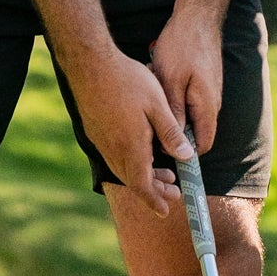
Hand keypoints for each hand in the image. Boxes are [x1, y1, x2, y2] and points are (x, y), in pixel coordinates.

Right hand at [71, 50, 191, 212]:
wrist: (90, 64)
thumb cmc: (127, 81)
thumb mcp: (157, 105)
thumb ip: (171, 133)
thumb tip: (186, 157)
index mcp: (130, 147)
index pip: (142, 186)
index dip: (154, 200)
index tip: (165, 211)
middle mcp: (113, 150)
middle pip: (133, 181)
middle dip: (154, 190)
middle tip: (173, 191)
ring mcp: (102, 141)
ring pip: (124, 169)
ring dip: (144, 175)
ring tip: (165, 172)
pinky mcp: (96, 131)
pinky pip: (115, 157)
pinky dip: (132, 162)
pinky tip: (143, 151)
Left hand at [149, 3, 224, 155]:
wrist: (197, 16)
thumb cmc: (182, 46)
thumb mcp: (170, 81)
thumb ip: (174, 113)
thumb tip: (173, 141)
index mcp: (207, 107)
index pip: (202, 146)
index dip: (183, 152)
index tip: (161, 149)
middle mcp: (213, 103)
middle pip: (194, 132)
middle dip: (172, 128)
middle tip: (150, 115)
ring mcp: (209, 92)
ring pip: (188, 114)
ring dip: (170, 108)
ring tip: (154, 91)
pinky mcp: (203, 83)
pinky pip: (188, 99)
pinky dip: (173, 95)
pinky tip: (159, 78)